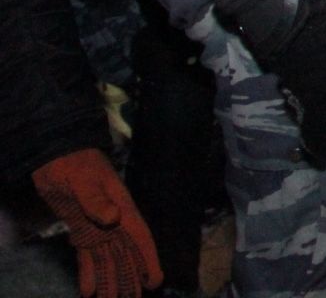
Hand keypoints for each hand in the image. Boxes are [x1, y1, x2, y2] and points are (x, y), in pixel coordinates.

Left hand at [31, 149, 161, 297]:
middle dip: (130, 278)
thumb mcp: (84, 180)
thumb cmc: (75, 164)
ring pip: (108, 259)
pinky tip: (88, 290)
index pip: (140, 238)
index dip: (148, 260)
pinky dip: (88, 273)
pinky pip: (87, 256)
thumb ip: (97, 200)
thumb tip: (114, 218)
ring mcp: (97, 227)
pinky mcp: (81, 229)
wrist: (56, 155)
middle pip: (125, 254)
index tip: (155, 281)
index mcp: (121, 208)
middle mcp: (113, 222)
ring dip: (110, 279)